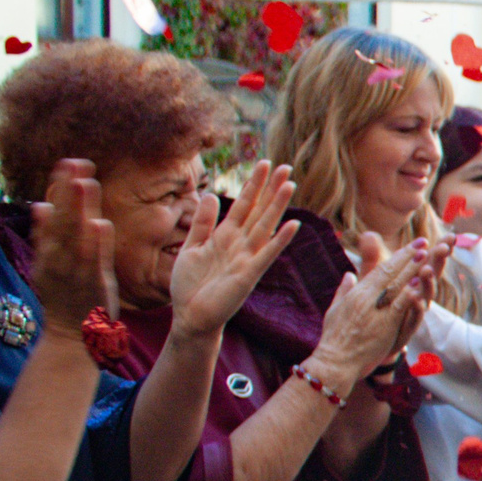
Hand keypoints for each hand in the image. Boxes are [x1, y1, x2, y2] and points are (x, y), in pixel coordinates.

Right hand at [25, 158, 116, 329]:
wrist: (71, 335)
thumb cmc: (65, 295)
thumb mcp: (50, 262)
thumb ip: (48, 234)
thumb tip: (42, 206)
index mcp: (49, 250)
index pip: (53, 213)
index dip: (58, 188)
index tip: (67, 164)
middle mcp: (58, 256)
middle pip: (61, 218)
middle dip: (67, 191)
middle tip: (73, 162)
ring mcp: (75, 269)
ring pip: (76, 234)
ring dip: (79, 209)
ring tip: (85, 183)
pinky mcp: (93, 283)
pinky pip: (94, 261)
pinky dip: (96, 243)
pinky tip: (100, 223)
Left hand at [168, 161, 299, 340]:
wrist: (189, 317)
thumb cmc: (190, 286)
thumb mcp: (191, 247)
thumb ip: (202, 223)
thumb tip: (211, 195)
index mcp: (225, 237)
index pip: (244, 205)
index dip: (254, 185)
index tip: (265, 164)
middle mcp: (240, 244)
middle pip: (259, 210)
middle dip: (270, 188)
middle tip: (285, 165)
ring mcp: (246, 258)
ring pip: (264, 226)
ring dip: (277, 206)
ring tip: (289, 184)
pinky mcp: (248, 275)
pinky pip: (266, 254)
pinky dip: (279, 240)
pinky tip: (292, 224)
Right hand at [309, 237, 427, 386]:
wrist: (334, 361)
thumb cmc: (334, 337)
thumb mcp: (336, 308)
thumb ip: (344, 290)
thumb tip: (349, 275)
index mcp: (357, 293)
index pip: (381, 269)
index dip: (398, 256)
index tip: (413, 245)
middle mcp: (365, 298)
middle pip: (390, 273)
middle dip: (408, 256)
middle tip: (423, 242)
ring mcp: (374, 311)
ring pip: (396, 286)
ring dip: (411, 270)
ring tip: (425, 255)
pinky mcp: (383, 326)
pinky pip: (398, 308)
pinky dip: (408, 295)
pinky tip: (418, 285)